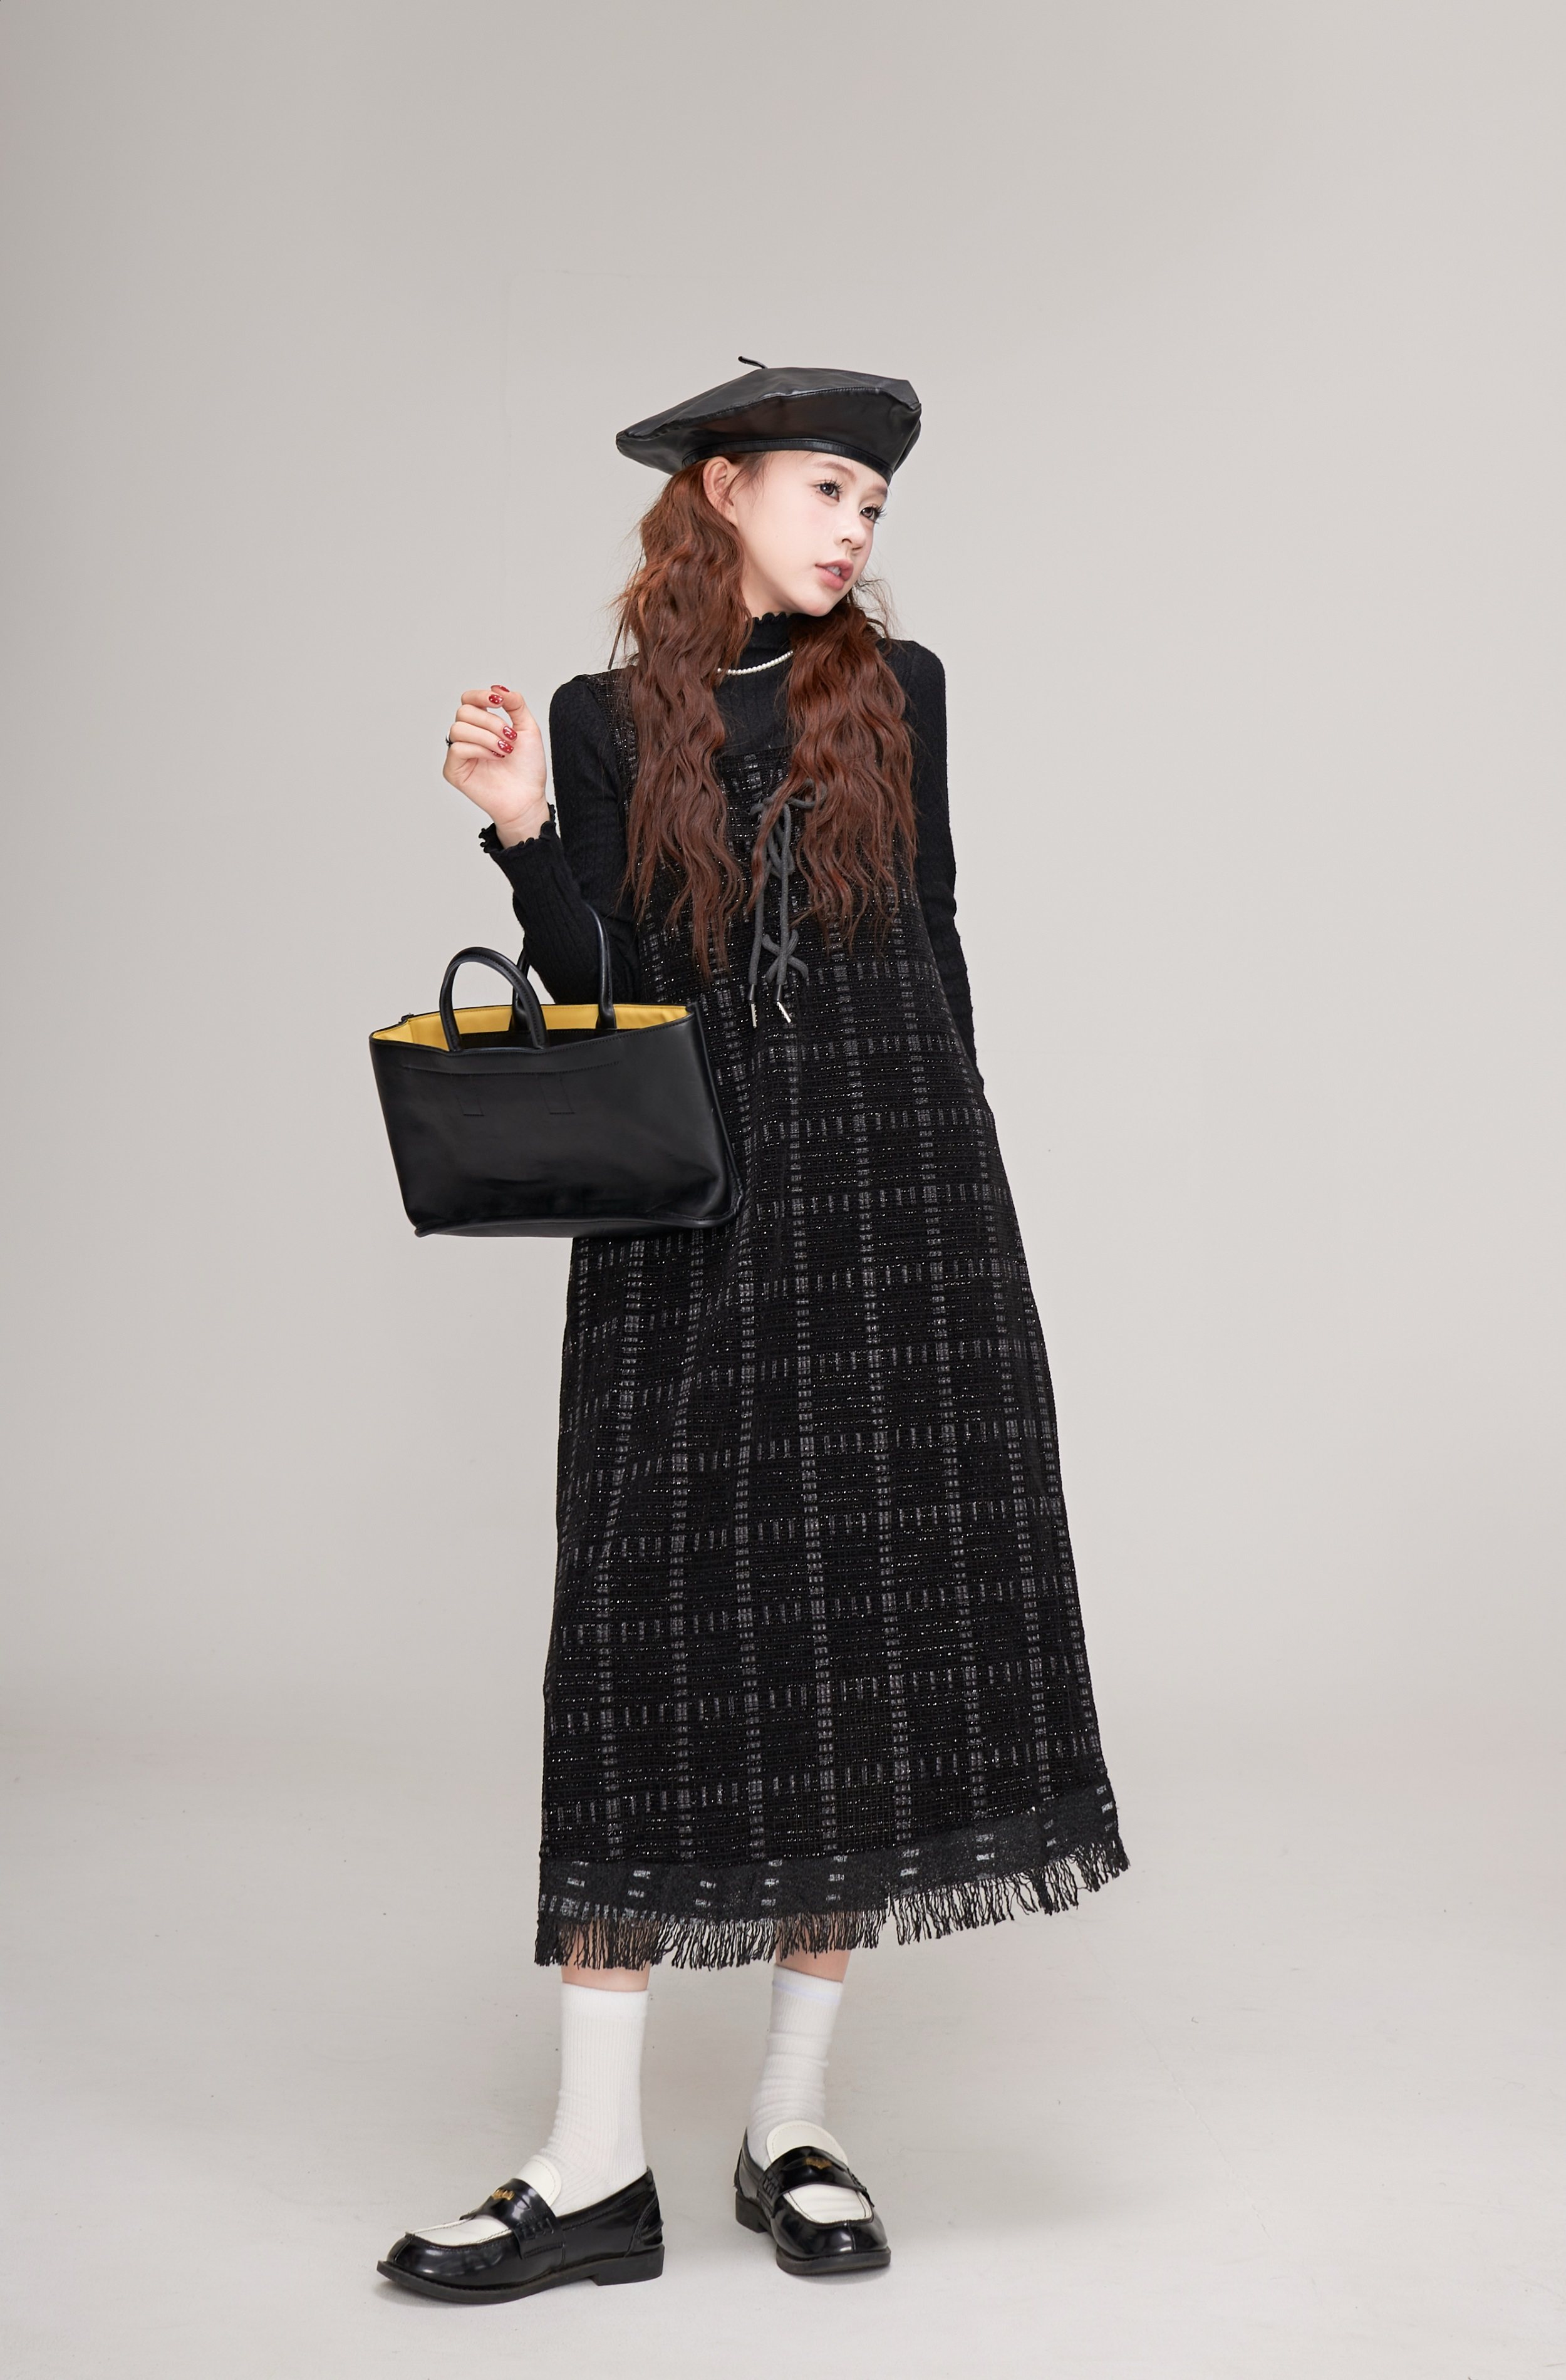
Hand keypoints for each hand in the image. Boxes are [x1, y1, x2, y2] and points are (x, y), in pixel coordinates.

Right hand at [443, 683, 548, 844]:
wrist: (528, 797)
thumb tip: (498, 687)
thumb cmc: (527, 768)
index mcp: (482, 724)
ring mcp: (459, 753)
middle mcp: (468, 736)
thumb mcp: (528, 728)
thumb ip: (515, 704)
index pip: (468, 699)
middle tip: (510, 737)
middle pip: (464, 711)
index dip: (480, 695)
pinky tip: (495, 758)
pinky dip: (479, 749)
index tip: (498, 701)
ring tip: (504, 750)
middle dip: (491, 721)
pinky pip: (457, 748)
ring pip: (458, 728)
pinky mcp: (453, 770)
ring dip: (486, 736)